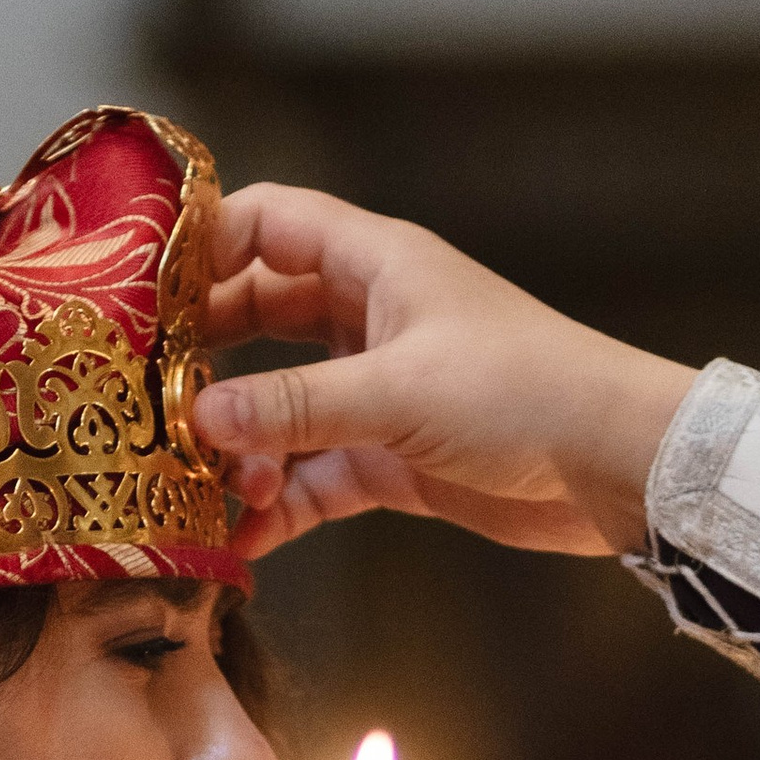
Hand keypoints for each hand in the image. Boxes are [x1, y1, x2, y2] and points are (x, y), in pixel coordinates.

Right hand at [193, 183, 696, 561]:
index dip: (203, 245)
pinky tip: (242, 536)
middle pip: (257, 316)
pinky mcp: (391, 458)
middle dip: (205, 359)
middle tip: (148, 396)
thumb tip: (199, 416)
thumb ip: (293, 406)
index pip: (267, 223)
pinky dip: (278, 503)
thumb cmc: (526, 392)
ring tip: (213, 482)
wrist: (617, 466)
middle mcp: (370, 317)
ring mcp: (377, 390)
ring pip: (279, 405)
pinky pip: (312, 475)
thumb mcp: (397, 391)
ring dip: (241, 445)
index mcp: (376, 264)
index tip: (142, 293)